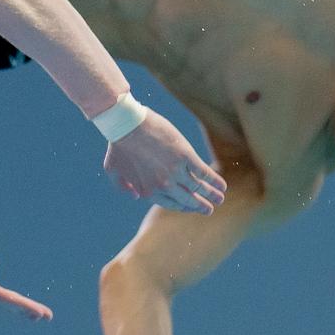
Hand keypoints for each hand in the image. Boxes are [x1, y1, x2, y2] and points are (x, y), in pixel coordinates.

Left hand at [102, 116, 226, 213]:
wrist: (126, 124)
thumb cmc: (118, 145)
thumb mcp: (113, 170)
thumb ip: (123, 187)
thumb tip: (136, 196)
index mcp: (148, 191)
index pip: (171, 204)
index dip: (184, 207)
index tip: (192, 207)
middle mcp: (164, 185)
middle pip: (188, 200)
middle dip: (200, 206)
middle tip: (209, 210)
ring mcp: (176, 172)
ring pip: (198, 188)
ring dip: (212, 195)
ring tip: (220, 198)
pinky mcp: (186, 156)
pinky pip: (204, 173)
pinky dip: (215, 181)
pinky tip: (222, 185)